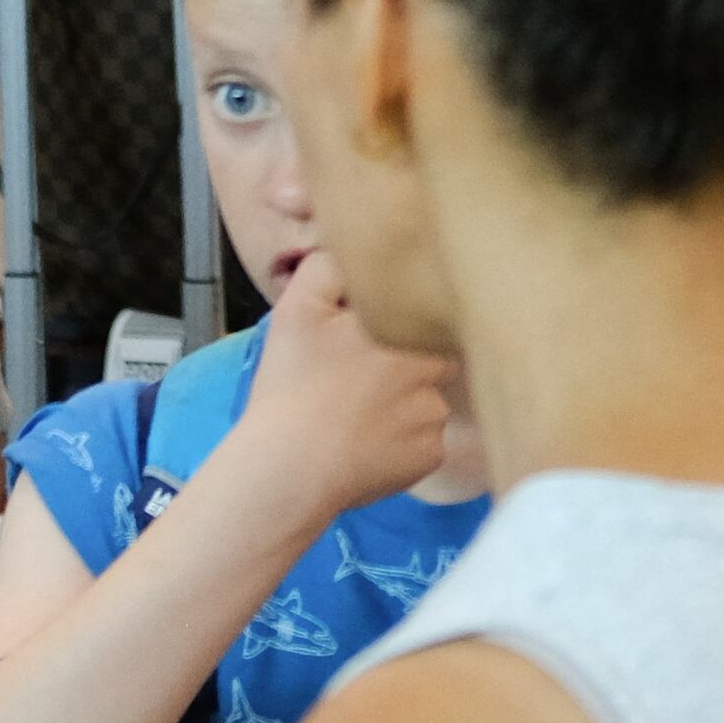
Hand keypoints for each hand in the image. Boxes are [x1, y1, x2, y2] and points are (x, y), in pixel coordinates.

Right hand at [229, 256, 456, 527]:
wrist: (289, 467)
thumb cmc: (292, 385)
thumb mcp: (298, 308)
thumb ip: (331, 267)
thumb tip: (353, 254)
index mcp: (406, 328)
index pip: (425, 313)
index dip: (401, 322)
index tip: (369, 341)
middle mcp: (432, 369)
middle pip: (434, 355)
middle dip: (407, 362)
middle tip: (362, 377)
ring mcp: (434, 416)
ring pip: (429, 399)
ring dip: (405, 403)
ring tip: (358, 415)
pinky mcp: (430, 456)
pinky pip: (425, 441)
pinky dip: (403, 442)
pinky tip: (367, 443)